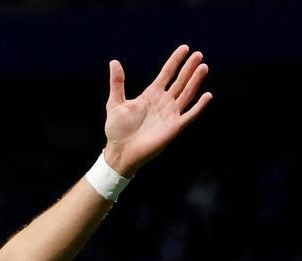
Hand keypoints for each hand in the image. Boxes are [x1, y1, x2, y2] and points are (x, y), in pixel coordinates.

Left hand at [102, 44, 211, 176]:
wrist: (119, 151)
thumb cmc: (116, 130)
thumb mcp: (114, 103)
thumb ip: (117, 83)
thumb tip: (114, 62)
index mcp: (151, 95)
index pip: (166, 74)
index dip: (175, 61)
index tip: (185, 48)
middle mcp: (163, 102)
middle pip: (180, 81)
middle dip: (189, 68)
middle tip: (198, 54)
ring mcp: (170, 114)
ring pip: (186, 94)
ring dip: (195, 81)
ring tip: (203, 67)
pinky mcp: (174, 127)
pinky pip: (189, 115)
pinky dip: (199, 106)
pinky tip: (207, 95)